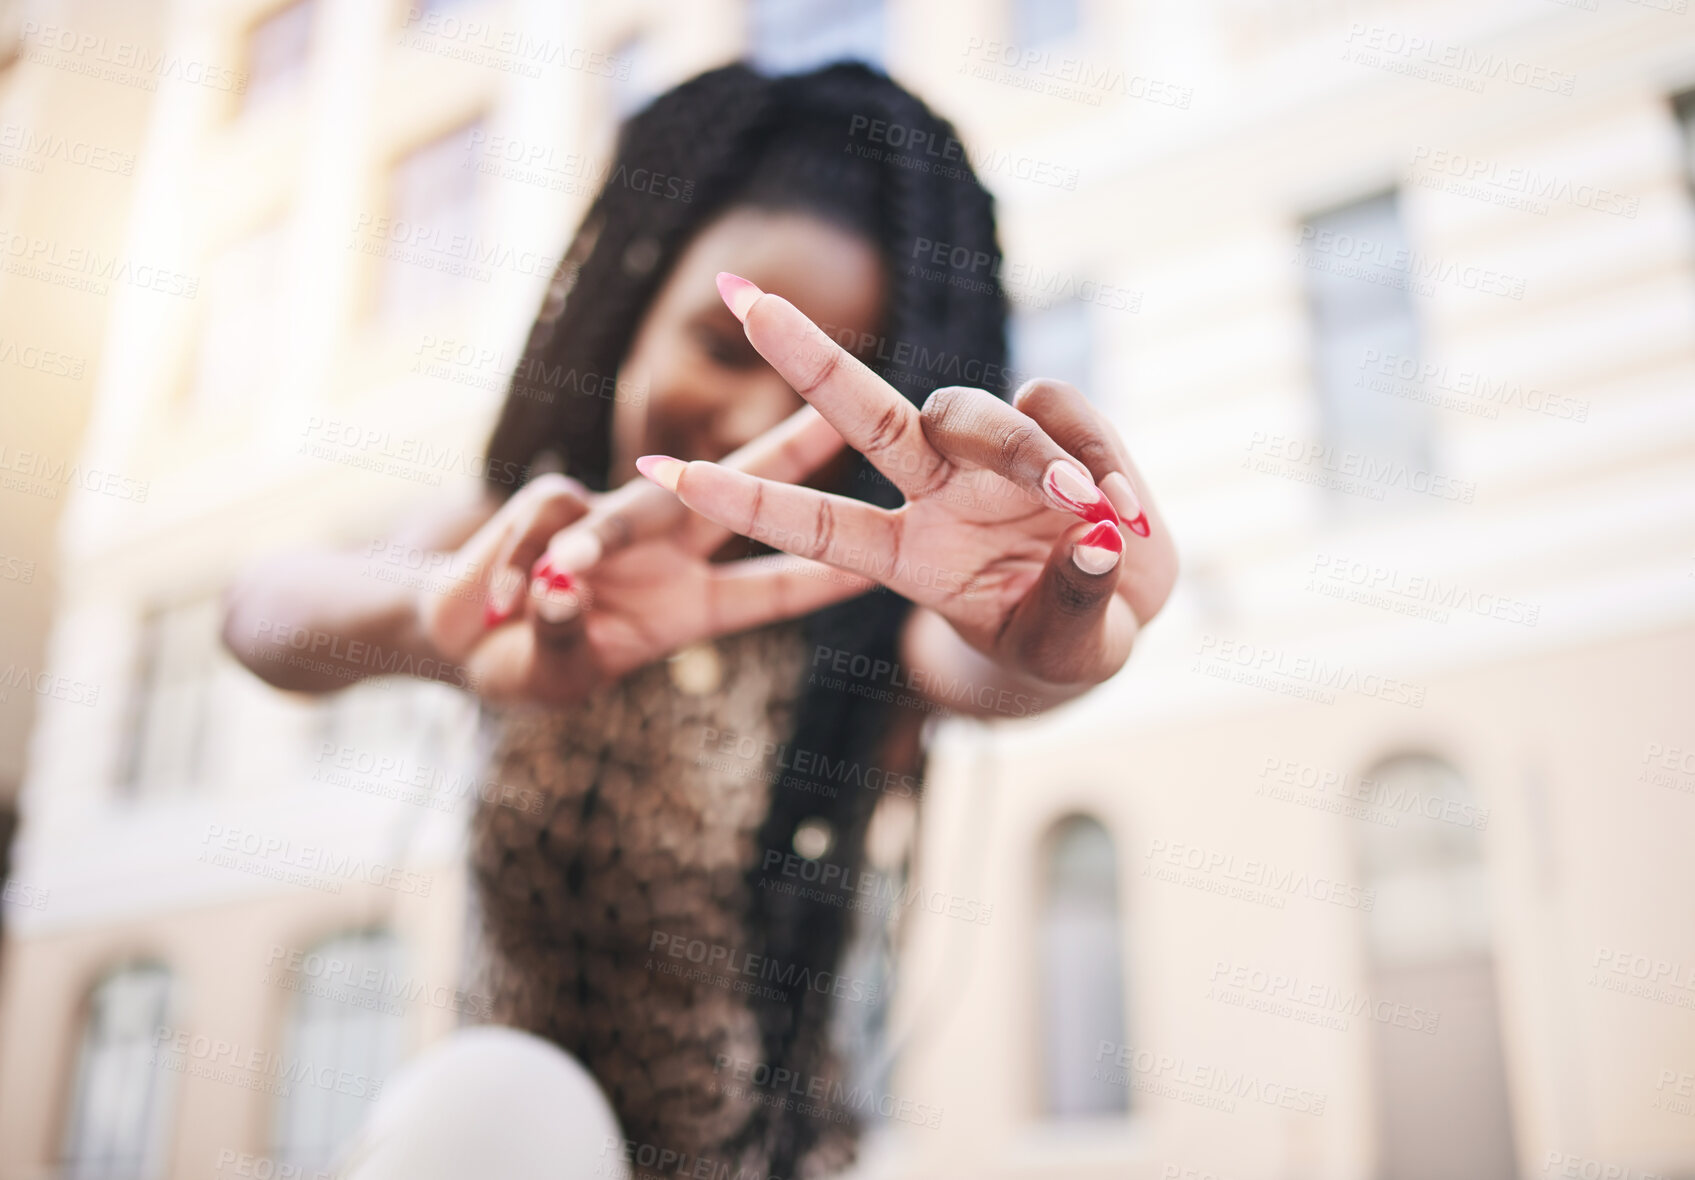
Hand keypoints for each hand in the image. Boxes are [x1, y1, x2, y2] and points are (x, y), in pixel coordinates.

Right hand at [418, 410, 873, 705]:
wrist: (457, 638)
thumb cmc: (522, 666)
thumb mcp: (553, 676)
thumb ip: (563, 638)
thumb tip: (563, 585)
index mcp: (689, 608)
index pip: (767, 591)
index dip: (819, 582)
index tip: (882, 567)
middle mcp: (664, 555)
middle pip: (737, 492)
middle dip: (789, 452)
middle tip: (842, 416)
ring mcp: (612, 524)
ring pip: (632, 502)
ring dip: (598, 543)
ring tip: (565, 582)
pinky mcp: (552, 506)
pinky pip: (544, 529)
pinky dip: (519, 570)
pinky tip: (500, 605)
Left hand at [630, 274, 1177, 688]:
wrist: (1125, 609)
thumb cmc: (1072, 644)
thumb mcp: (1072, 651)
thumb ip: (1073, 606)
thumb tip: (1088, 542)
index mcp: (910, 558)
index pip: (818, 524)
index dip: (742, 501)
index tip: (661, 473)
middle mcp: (936, 495)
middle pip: (862, 413)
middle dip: (804, 357)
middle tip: (745, 300)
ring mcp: (989, 458)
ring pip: (975, 414)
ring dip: (1031, 455)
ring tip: (1091, 508)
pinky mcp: (1051, 425)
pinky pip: (1058, 410)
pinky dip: (1094, 448)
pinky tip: (1125, 508)